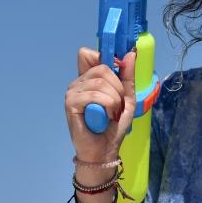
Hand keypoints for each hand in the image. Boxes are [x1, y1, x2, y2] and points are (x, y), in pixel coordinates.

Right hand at [64, 47, 136, 163]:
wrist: (105, 149)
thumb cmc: (113, 125)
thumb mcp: (127, 97)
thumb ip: (127, 76)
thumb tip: (131, 53)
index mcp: (89, 78)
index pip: (88, 54)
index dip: (105, 58)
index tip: (119, 72)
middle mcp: (78, 82)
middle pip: (102, 67)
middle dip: (117, 86)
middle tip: (118, 104)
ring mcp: (72, 92)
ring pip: (100, 81)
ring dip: (114, 99)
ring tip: (112, 113)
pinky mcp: (71, 103)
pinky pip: (94, 95)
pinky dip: (107, 105)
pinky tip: (106, 116)